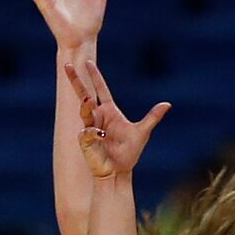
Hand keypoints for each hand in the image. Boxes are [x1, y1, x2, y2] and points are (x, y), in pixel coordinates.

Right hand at [65, 61, 169, 177]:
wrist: (119, 172)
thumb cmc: (128, 153)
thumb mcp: (142, 132)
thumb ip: (152, 117)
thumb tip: (168, 104)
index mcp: (109, 111)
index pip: (100, 89)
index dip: (95, 76)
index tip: (88, 62)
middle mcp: (97, 117)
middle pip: (84, 95)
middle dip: (75, 81)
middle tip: (67, 65)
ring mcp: (90, 128)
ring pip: (84, 111)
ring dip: (85, 105)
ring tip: (89, 99)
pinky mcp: (86, 141)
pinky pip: (87, 132)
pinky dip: (93, 133)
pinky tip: (101, 136)